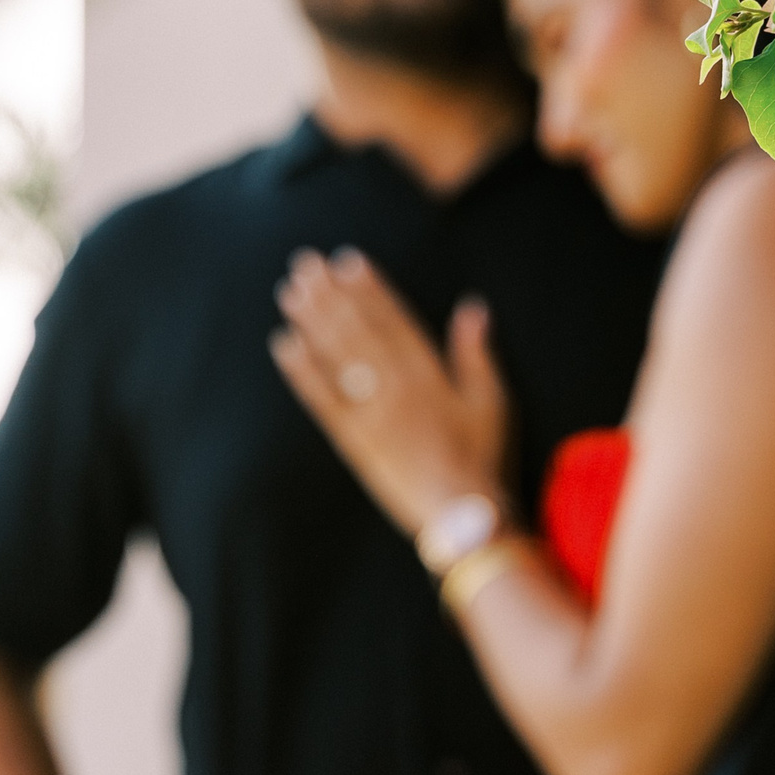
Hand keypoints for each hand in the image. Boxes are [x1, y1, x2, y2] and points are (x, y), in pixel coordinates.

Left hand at [270, 248, 509, 536]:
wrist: (461, 514)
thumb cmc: (482, 457)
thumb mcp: (491, 401)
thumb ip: (476, 353)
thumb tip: (473, 307)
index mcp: (428, 373)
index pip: (392, 319)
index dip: (368, 288)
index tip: (347, 260)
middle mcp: (395, 386)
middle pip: (357, 330)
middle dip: (330, 293)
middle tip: (306, 263)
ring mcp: (371, 413)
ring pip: (336, 357)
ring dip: (311, 321)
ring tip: (292, 292)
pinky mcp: (353, 440)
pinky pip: (322, 400)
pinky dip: (302, 372)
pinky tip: (284, 345)